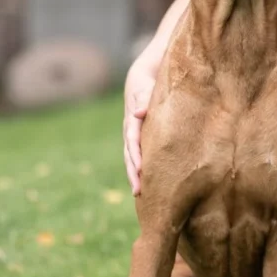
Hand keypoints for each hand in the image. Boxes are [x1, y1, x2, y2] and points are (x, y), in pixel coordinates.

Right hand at [123, 70, 154, 195]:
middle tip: (138, 192)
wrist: (140, 81)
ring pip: (132, 159)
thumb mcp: (145, 88)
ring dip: (135, 175)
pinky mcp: (139, 138)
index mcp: (132, 121)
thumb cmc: (147, 84)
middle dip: (133, 173)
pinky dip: (139, 169)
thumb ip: (143, 100)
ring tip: (140, 194)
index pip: (134, 141)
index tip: (140, 170)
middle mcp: (130, 131)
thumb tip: (139, 113)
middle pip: (130, 155)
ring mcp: (133, 136)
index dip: (137, 156)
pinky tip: (146, 183)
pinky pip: (138, 156)